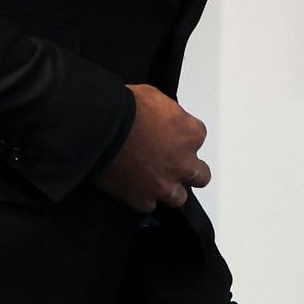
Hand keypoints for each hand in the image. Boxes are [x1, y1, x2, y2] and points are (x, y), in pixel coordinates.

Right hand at [92, 84, 209, 213]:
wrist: (103, 128)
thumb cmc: (128, 107)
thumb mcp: (156, 98)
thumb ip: (168, 114)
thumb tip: (163, 120)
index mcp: (191, 134)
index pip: (197, 138)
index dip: (182, 138)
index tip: (170, 137)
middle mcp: (184, 163)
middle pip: (200, 175)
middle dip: (188, 171)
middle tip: (172, 165)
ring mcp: (164, 185)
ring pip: (178, 197)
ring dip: (168, 189)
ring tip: (154, 182)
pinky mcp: (142, 199)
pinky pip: (148, 205)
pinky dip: (142, 197)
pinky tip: (134, 189)